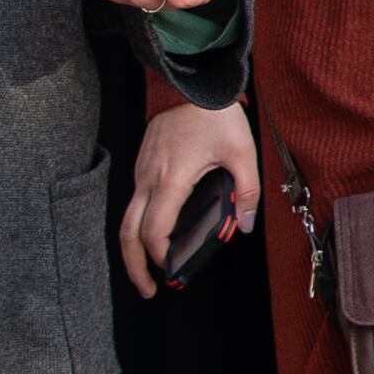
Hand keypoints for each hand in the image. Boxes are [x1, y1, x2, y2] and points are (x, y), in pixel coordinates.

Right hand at [124, 97, 258, 294]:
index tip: (173, 271)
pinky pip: (134, 202)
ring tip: (149, 271)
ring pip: (126, 219)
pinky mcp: (142, 165)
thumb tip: (245, 225)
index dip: (160, 256)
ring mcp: (141, 171)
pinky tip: (155, 237)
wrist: (193, 83)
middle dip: (134, 266)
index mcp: (170, 180)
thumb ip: (248, 192)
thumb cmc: (216, 116)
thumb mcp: (243, 154)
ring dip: (133, 248)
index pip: (154, 230)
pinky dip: (138, 226)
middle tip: (148, 289)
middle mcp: (148, 179)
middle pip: (127, 233)